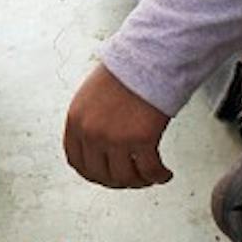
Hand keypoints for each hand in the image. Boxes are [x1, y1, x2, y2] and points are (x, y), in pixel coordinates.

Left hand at [63, 63, 172, 187]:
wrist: (146, 59)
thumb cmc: (124, 74)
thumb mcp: (90, 97)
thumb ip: (88, 122)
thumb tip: (95, 148)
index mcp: (76, 120)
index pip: (77, 161)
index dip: (93, 174)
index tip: (105, 177)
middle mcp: (91, 132)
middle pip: (101, 175)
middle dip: (118, 181)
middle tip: (132, 179)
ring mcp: (115, 138)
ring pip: (126, 178)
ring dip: (140, 182)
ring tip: (150, 176)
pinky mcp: (141, 140)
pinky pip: (150, 171)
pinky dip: (159, 176)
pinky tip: (165, 173)